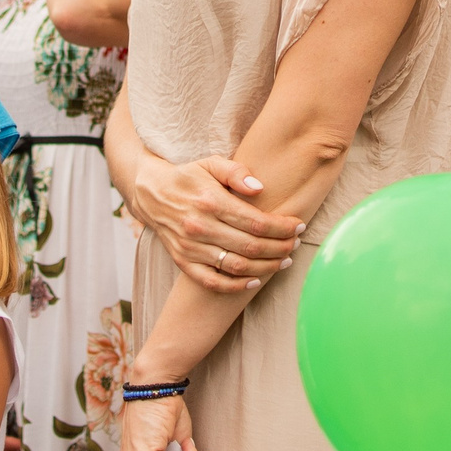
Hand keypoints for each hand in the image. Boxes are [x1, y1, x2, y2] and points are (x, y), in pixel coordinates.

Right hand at [129, 157, 299, 291]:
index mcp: (210, 201)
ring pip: (236, 266)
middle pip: (251, 246)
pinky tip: (255, 281)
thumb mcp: (210, 164)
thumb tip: (260, 188)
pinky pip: (212, 282)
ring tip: (284, 260)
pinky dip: (235, 286)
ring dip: (266, 267)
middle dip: (280, 247)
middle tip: (297, 244)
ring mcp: (190, 247)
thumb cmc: (189, 177)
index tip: (299, 227)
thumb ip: (236, 172)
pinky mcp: (183, 262)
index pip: (256, 221)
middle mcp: (199, 227)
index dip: (282, 227)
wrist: (151, 194)